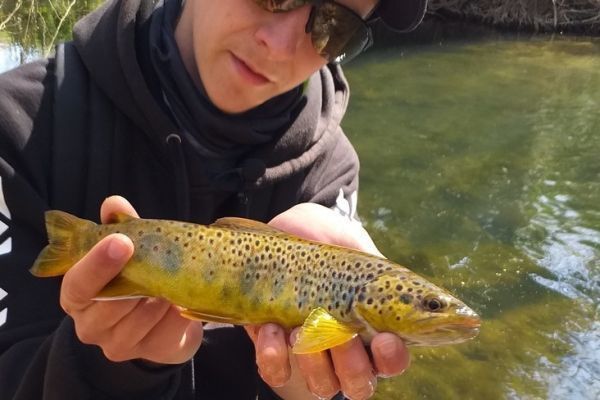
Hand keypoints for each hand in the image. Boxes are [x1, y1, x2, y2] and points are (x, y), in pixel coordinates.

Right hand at [59, 195, 203, 363]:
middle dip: (136, 280)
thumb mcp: (128, 251)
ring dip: (159, 297)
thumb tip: (113, 204)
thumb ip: (120, 227)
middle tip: (158, 261)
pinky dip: (177, 314)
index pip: (77, 283)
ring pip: (140, 319)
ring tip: (171, 281)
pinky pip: (166, 332)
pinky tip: (182, 301)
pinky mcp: (148, 353)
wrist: (163, 320)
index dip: (97, 263)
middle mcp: (90, 325)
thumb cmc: (137, 278)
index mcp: (77, 295)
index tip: (122, 241)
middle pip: (108, 305)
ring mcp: (117, 344)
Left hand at [246, 203, 409, 399]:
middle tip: (341, 333)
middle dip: (351, 364)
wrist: (281, 228)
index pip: (392, 359)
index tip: (385, 338)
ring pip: (322, 385)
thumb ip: (367, 259)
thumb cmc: (324, 236)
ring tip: (300, 327)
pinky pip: (278, 373)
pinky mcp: (276, 351)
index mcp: (373, 325)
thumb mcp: (348, 240)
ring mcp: (311, 354)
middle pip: (359, 383)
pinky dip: (274, 357)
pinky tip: (271, 329)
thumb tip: (380, 276)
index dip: (392, 357)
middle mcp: (346, 349)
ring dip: (313, 362)